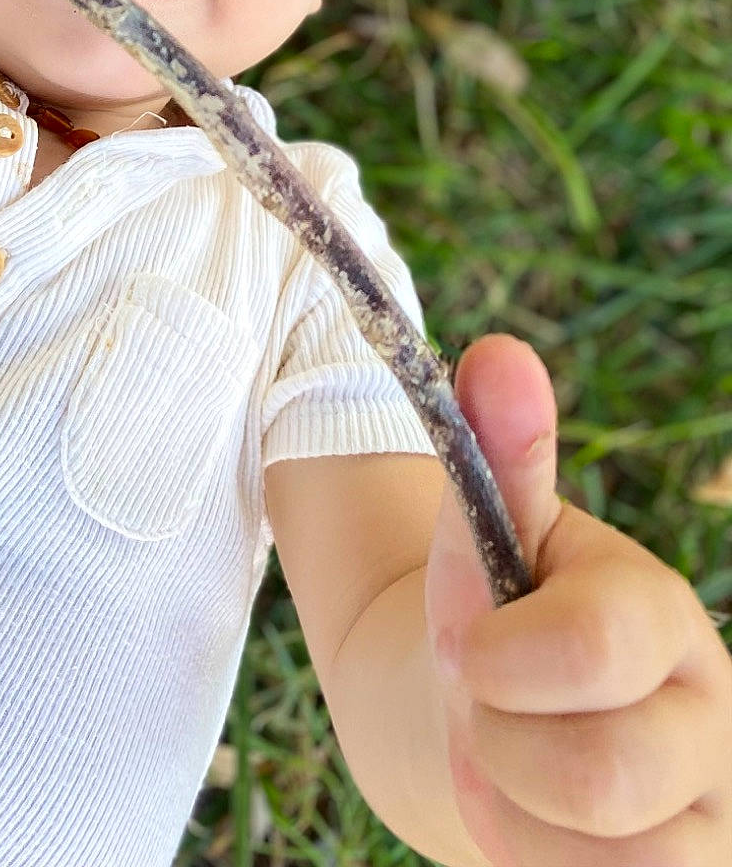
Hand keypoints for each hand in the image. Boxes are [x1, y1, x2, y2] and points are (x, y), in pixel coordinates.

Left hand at [424, 334, 731, 864]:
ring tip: (510, 772)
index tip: (464, 642)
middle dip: (503, 745)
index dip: (497, 653)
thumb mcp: (487, 540)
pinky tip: (534, 830)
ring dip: (519, 819)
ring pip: (619, 861)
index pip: (597, 646)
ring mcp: (711, 818)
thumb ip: (496, 456)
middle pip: (603, 776)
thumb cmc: (494, 623)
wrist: (489, 729)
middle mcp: (713, 725)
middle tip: (486, 715)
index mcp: (664, 620)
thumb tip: (499, 354)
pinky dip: (537, 866)